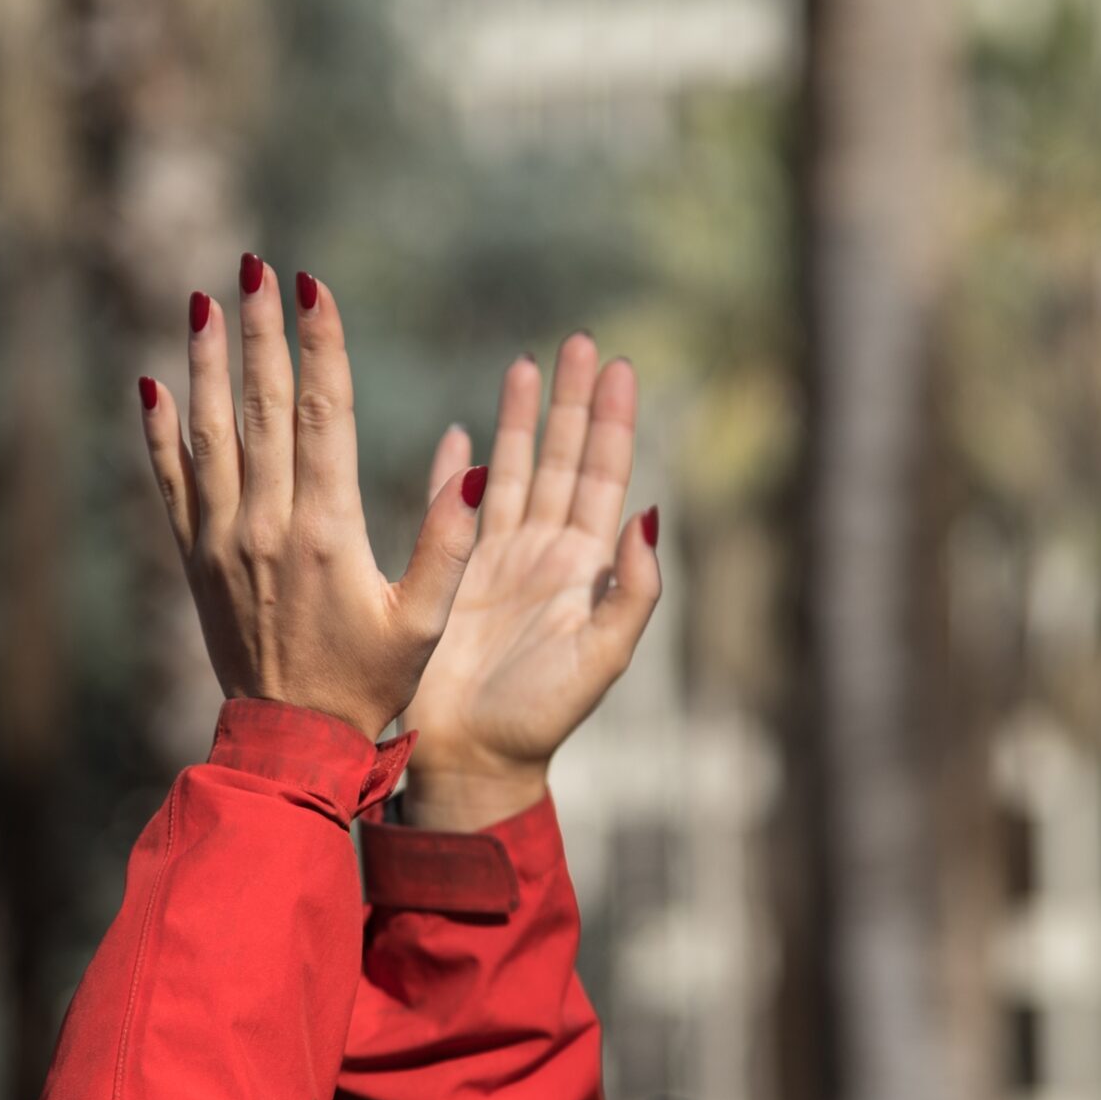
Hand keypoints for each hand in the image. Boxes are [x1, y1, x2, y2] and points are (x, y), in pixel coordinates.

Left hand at [139, 257, 483, 743]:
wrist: (289, 742)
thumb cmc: (368, 683)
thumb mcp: (424, 623)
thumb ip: (449, 544)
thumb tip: (474, 470)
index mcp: (327, 532)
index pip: (322, 415)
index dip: (319, 345)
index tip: (312, 287)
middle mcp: (266, 525)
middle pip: (261, 406)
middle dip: (258, 331)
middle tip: (254, 265)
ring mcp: (222, 539)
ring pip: (209, 432)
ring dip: (205, 363)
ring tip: (203, 301)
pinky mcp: (195, 557)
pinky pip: (170, 480)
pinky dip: (159, 430)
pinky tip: (152, 381)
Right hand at [400, 334, 660, 829]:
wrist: (471, 758)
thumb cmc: (540, 718)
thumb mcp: (602, 658)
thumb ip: (632, 591)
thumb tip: (649, 514)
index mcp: (583, 568)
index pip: (605, 477)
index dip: (613, 422)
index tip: (621, 366)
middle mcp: (543, 553)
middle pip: (564, 459)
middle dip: (572, 401)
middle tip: (581, 342)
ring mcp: (497, 560)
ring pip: (515, 470)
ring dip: (522, 419)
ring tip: (526, 362)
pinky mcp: (452, 573)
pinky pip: (455, 506)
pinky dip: (456, 468)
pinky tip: (460, 432)